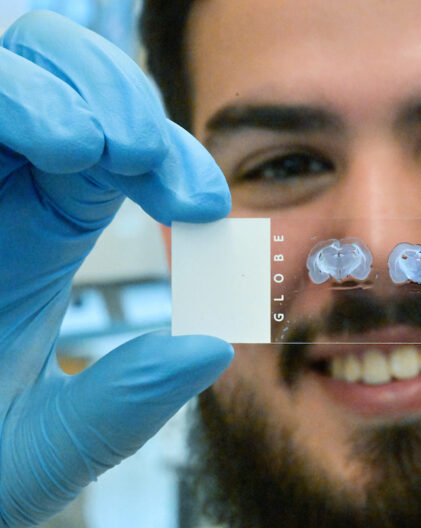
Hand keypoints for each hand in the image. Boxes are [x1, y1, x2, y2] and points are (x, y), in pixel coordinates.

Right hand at [0, 11, 232, 526]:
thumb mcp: (51, 443)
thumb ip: (127, 403)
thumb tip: (214, 349)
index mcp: (45, 232)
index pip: (126, 154)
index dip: (175, 160)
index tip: (205, 207)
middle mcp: (1, 191)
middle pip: (72, 86)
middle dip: (120, 100)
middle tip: (145, 156)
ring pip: (14, 69)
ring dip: (68, 86)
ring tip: (100, 146)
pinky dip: (11, 94)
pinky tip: (57, 141)